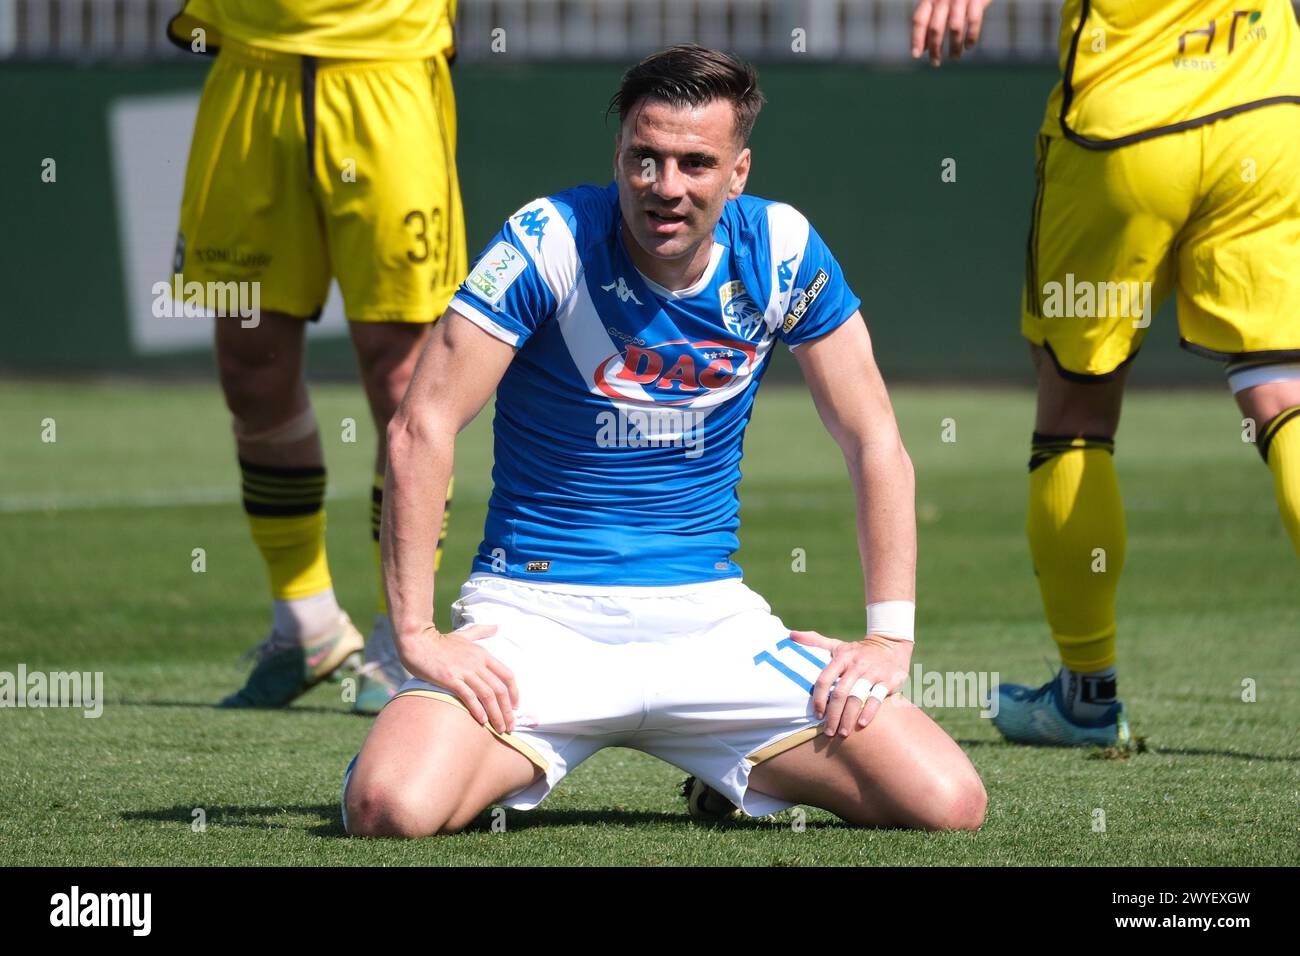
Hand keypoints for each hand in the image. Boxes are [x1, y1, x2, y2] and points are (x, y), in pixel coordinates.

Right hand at [398, 623, 518, 733]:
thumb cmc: (440, 641)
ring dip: (496, 714)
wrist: (418, 641)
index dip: (515, 693)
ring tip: (499, 728)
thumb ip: (481, 631)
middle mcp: (477, 662)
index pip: (507, 675)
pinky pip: (469, 696)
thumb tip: (497, 626)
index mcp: (483, 654)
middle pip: (500, 689)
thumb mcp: (464, 634)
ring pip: (487, 695)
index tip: (516, 707)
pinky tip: (482, 722)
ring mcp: (464, 671)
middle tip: (511, 726)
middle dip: (508, 710)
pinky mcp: (450, 678)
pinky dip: (478, 710)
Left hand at [790, 629, 913, 736]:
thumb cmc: (857, 651)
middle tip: (828, 731)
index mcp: (842, 658)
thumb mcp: (837, 645)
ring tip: (842, 733)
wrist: (890, 645)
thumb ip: (814, 641)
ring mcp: (873, 673)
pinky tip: (861, 724)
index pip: (824, 679)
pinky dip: (869, 712)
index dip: (818, 699)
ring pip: (857, 698)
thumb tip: (790, 635)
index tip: (816, 715)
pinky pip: (877, 698)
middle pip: (840, 693)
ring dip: (848, 718)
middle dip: (832, 715)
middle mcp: (856, 665)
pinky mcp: (888, 681)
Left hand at [911, 0, 993, 65]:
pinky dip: (971, 36)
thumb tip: (923, 49)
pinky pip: (973, 21)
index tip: (916, 56)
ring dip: (954, 46)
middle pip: (935, 28)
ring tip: (954, 58)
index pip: (919, 20)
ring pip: (954, 28)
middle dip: (935, 49)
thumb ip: (930, 21)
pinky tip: (969, 46)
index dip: (917, 39)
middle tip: (935, 63)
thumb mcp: (938, 3)